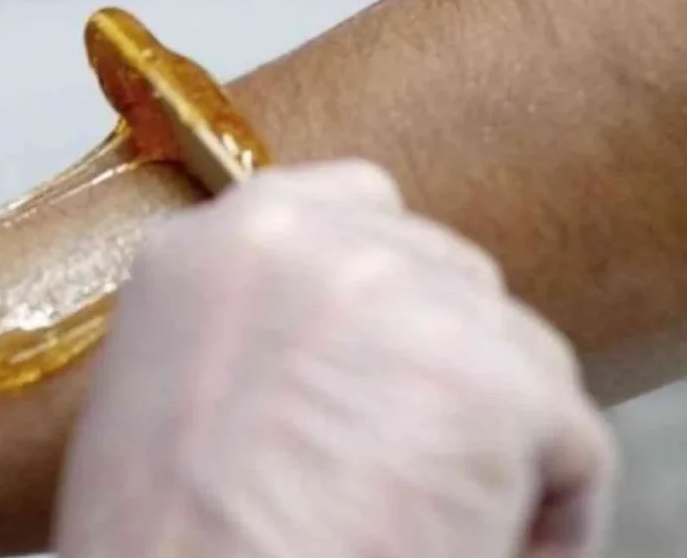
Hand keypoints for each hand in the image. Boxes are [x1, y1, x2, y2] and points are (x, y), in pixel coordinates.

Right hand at [57, 161, 615, 557]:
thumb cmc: (164, 526)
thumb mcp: (166, 375)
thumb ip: (256, 316)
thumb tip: (342, 330)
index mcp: (230, 239)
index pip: (361, 204)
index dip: (394, 280)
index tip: (400, 342)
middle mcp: (314, 243)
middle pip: (448, 272)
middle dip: (445, 357)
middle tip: (414, 445)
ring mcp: (403, 299)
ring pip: (513, 347)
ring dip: (493, 426)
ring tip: (440, 503)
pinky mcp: (487, 382)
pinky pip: (567, 436)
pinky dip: (545, 498)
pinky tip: (485, 536)